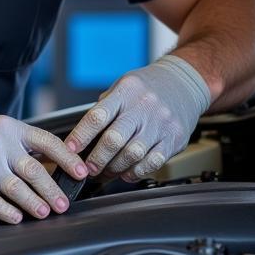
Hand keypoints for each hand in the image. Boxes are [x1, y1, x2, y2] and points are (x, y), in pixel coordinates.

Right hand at [0, 114, 87, 223]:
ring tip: (45, 212)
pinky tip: (17, 217)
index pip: (47, 141)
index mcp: (10, 129)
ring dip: (35, 203)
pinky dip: (7, 211)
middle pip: (34, 170)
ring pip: (17, 188)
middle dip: (52, 190)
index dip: (68, 158)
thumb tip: (56, 163)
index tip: (82, 172)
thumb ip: (23, 144)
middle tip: (63, 203)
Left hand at [67, 54, 210, 181]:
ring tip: (106, 172)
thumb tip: (83, 137)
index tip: (71, 149)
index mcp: (125, 91)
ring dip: (115, 168)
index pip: (98, 116)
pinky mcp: (175, 139)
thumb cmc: (147, 87)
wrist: (184, 82)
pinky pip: (153, 162)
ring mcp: (160, 124)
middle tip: (88, 168)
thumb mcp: (122, 86)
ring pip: (132, 154)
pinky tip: (128, 172)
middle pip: (114, 139)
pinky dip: (136, 172)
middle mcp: (143, 107)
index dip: (81, 135)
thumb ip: (104, 108)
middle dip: (97, 158)